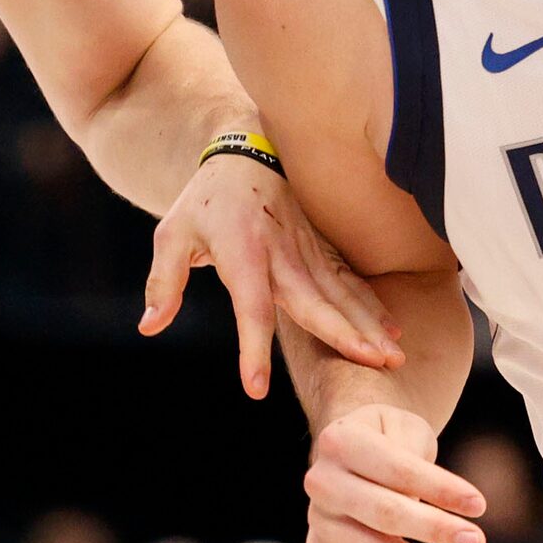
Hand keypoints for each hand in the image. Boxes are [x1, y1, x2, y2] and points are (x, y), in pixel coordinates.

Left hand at [140, 152, 401, 396]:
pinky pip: (348, 282)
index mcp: (242, 252)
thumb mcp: (172, 234)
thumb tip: (149, 326)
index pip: (251, 308)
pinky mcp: (318, 250)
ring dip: (367, 325)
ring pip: (340, 294)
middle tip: (373, 363)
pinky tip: (391, 330)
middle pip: (315, 302)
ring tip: (392, 356)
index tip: (255, 388)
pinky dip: (371, 306)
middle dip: (345, 334)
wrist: (246, 153)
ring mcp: (305, 251)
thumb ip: (163, 281)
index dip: (253, 349)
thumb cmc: (205, 201)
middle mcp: (281, 254)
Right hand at [303, 403, 485, 542]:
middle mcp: (321, 481)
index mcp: (341, 440)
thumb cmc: (390, 437)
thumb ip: (415, 460)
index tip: (479, 506)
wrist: (352, 445)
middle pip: (385, 512)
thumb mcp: (405, 428)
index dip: (440, 489)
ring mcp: (318, 519)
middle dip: (434, 529)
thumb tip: (432, 511)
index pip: (398, 469)